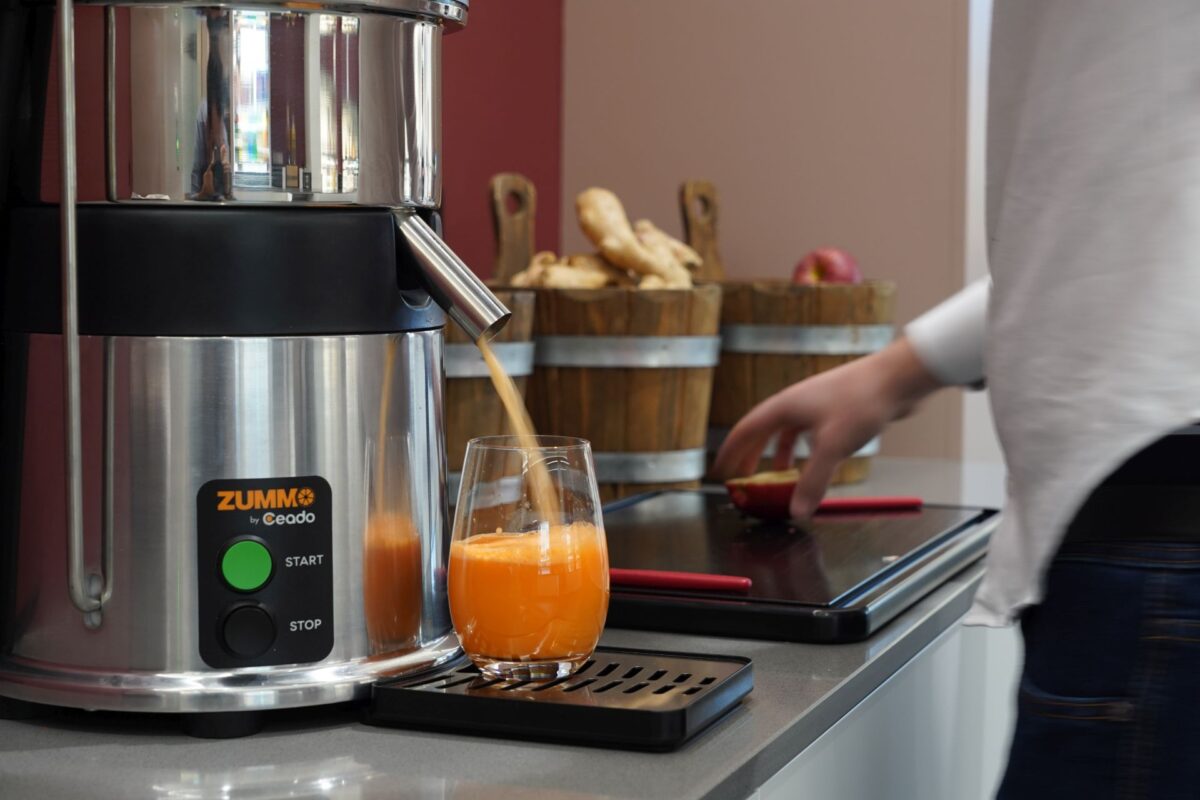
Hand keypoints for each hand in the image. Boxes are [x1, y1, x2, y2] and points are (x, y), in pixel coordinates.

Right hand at [709, 337, 942, 518]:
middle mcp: (795, 403)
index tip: (719, 470)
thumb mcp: (833, 447)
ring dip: (779, 455)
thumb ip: (813, 481)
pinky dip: (803, 450)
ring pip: (787, 433)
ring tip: (779, 476)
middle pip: (762, 432)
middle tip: (744, 478)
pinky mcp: (834, 409)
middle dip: (751, 456)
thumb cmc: (862, 402)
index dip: (730, 452)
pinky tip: (814, 461)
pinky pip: (808, 433)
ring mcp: (815, 404)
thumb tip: (797, 510)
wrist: (897, 377)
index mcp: (784, 407)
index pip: (745, 431)